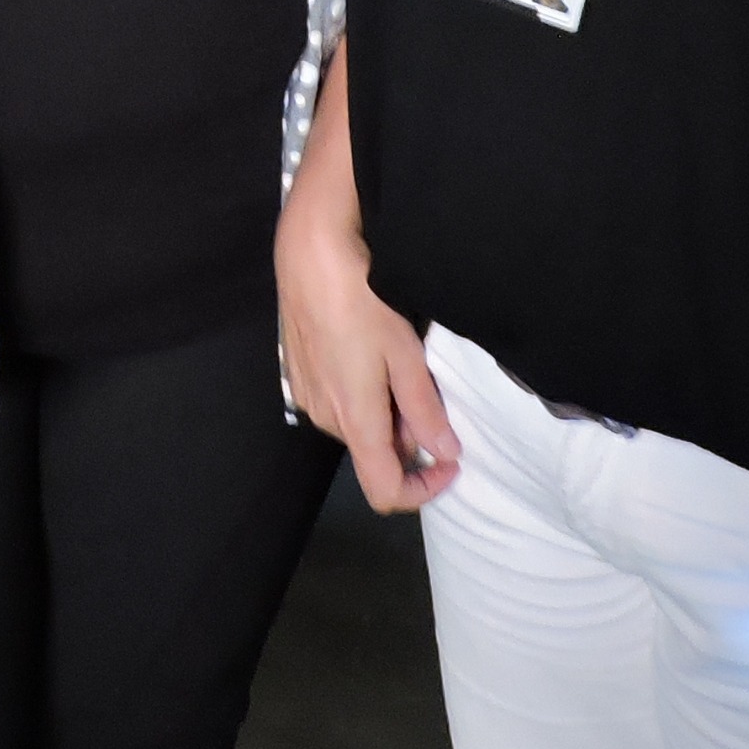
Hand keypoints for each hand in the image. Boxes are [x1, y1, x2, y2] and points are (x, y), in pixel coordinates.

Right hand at [276, 197, 459, 514]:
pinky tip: (367, 353)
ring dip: (384, 413)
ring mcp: (308, 399)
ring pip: (358, 427)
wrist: (310, 257)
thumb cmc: (363, 301)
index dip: (422, 490)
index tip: (451, 462)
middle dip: (408, 436)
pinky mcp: (298, 378)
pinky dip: (362, 395)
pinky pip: (339, 404)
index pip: (385, 492)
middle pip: (375, 455)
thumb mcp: (406, 355)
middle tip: (426, 387)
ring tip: (396, 363)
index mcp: (356, 421)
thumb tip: (446, 453)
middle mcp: (326, 420)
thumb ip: (425, 411)